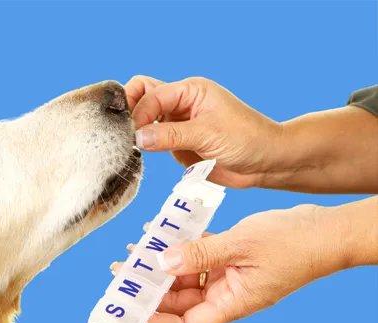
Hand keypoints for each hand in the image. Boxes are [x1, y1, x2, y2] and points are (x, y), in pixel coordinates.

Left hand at [111, 204, 348, 322]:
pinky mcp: (231, 258)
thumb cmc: (294, 244)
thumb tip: (161, 261)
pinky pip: (198, 256)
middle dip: (150, 288)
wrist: (327, 229)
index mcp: (232, 304)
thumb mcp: (241, 246)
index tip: (130, 313)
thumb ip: (200, 254)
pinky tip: (161, 231)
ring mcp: (229, 276)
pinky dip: (180, 246)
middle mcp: (227, 294)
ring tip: (135, 249)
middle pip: (179, 301)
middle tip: (122, 271)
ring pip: (185, 276)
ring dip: (161, 264)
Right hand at [124, 75, 282, 188]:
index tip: (133, 135)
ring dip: (136, 130)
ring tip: (131, 147)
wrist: (266, 163)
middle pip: (142, 96)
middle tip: (125, 134)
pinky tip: (140, 155)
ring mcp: (177, 123)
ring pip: (144, 118)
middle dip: (130, 111)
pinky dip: (143, 146)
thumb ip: (170, 135)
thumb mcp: (208, 134)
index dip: (138, 113)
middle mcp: (181, 103)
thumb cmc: (247, 139)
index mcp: (190, 90)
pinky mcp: (176, 143)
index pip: (151, 94)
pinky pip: (151, 140)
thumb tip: (137, 137)